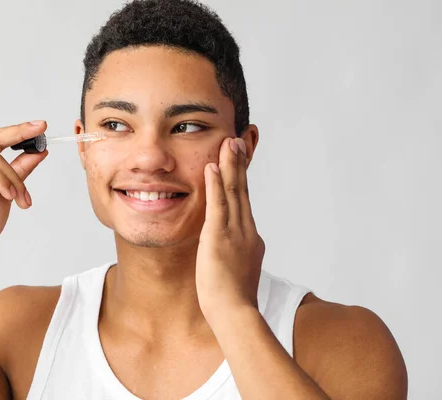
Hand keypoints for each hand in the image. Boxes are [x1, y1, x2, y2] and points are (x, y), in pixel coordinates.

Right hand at [0, 121, 48, 254]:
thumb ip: (20, 170)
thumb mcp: (10, 191)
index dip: (16, 131)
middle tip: (41, 128)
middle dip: (19, 132)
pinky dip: (2, 181)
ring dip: (14, 178)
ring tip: (21, 199)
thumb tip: (39, 151)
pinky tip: (9, 196)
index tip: (40, 126)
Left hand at [196, 137, 264, 323]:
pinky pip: (218, 205)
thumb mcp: (237, 273)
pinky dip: (217, 184)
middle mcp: (247, 231)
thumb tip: (233, 255)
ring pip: (234, 192)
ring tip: (229, 143)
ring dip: (231, 165)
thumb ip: (236, 258)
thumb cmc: (233, 301)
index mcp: (251, 239)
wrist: (235, 313)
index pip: (245, 204)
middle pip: (243, 191)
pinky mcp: (220, 237)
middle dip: (239, 165)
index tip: (239, 162)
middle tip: (237, 141)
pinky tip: (212, 167)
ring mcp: (235, 232)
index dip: (242, 181)